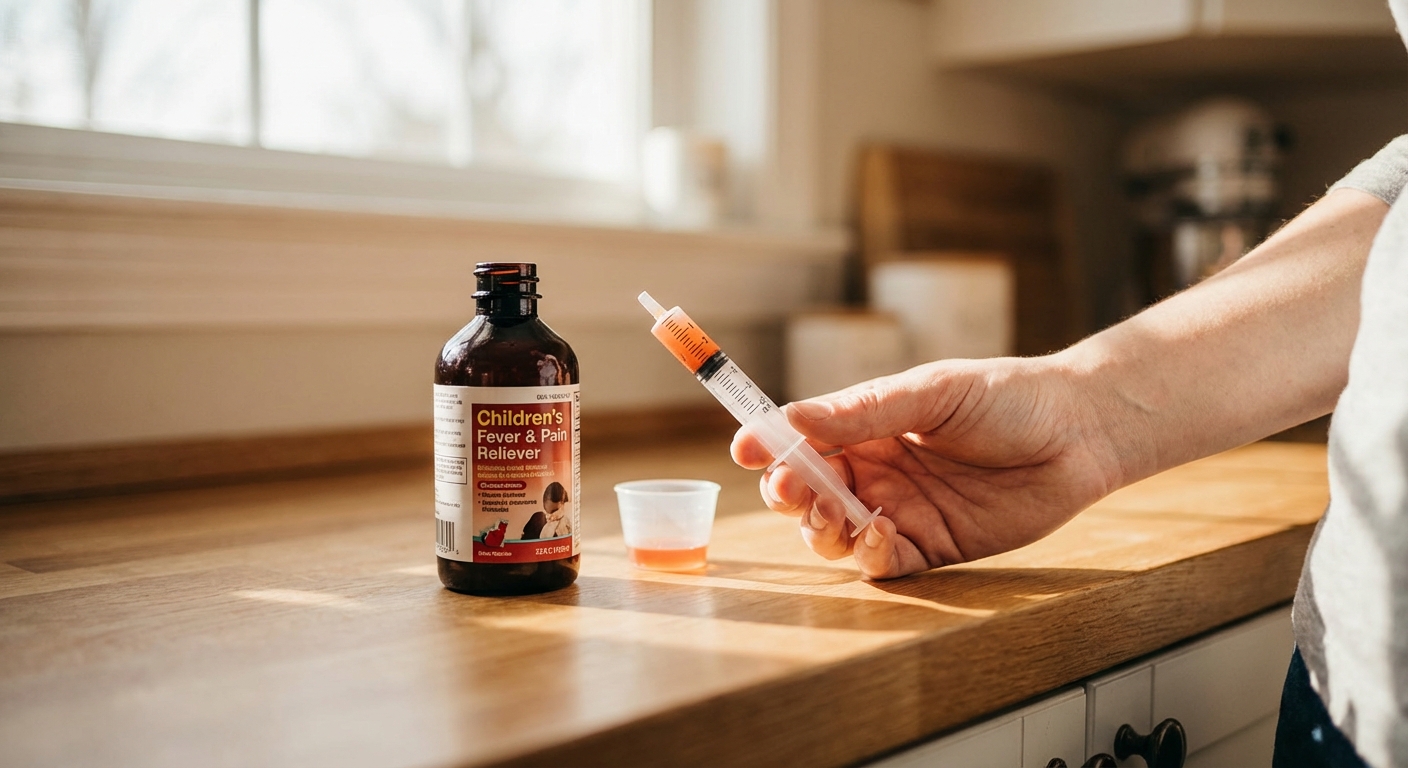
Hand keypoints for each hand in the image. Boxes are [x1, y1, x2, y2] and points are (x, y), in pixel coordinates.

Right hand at [731, 355, 1125, 578]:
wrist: (1080, 433)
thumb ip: (864, 410)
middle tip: (789, 489)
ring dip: (820, 528)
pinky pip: (880, 562)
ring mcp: (899, 510)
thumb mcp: (932, 392)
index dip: (767, 445)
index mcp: (866, 426)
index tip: (743, 449)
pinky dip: (866, 554)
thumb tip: (792, 418)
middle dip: (787, 493)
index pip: (801, 440)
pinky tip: (877, 534)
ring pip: (833, 533)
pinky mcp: (930, 547)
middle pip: (807, 492)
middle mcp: (874, 470)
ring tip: (833, 514)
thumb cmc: (1008, 397)